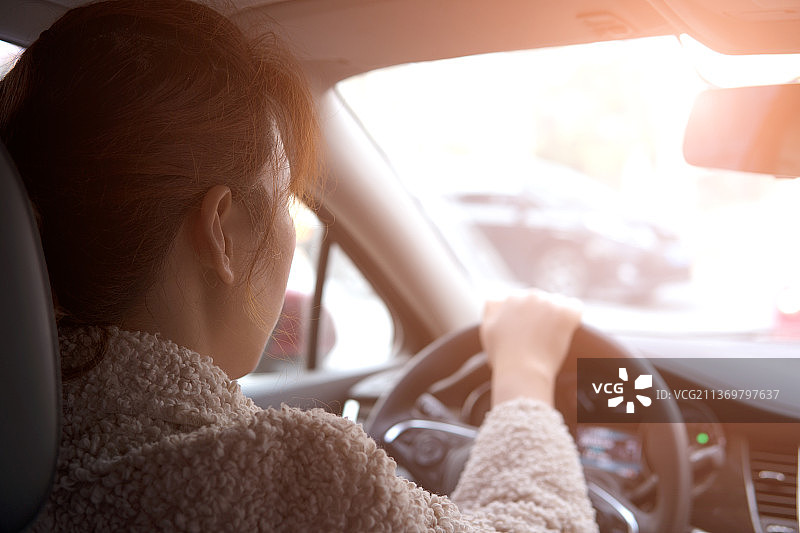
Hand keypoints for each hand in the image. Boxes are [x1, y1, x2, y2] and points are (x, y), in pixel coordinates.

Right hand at [481, 289, 581, 406]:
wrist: (521, 370)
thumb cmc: (504, 356)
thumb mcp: (487, 329)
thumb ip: (492, 310)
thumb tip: (499, 299)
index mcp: (511, 298)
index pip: (525, 300)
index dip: (527, 317)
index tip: (528, 333)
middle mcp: (530, 295)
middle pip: (542, 301)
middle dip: (542, 315)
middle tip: (539, 338)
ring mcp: (549, 303)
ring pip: (559, 303)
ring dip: (557, 316)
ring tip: (551, 338)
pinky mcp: (566, 313)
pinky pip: (576, 307)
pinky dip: (573, 318)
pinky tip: (566, 331)